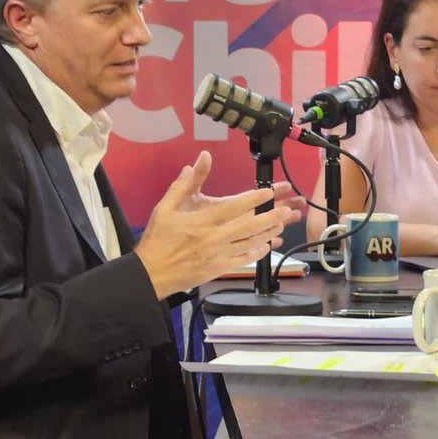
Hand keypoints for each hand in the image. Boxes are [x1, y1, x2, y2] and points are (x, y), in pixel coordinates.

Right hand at [134, 152, 301, 299]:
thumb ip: (182, 185)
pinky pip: (244, 260)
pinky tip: (267, 246)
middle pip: (249, 226)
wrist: (151, 274)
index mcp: (202, 221)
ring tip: (281, 224)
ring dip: (268, 233)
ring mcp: (218, 255)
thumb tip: (194, 164)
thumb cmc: (157, 240)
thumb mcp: (164, 209)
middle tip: (286, 209)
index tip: (269, 192)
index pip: (233, 207)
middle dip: (270, 217)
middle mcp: (213, 238)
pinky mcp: (218, 268)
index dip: (253, 199)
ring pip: (250, 242)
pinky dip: (257, 252)